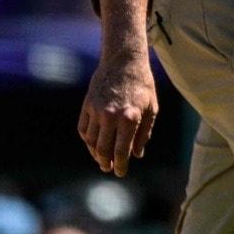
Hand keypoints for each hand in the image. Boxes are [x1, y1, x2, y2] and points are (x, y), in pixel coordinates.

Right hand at [78, 50, 157, 175]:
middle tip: (108, 168)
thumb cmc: (142, 85)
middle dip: (105, 162)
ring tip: (101, 158)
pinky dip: (87, 139)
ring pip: (90, 141)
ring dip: (94, 153)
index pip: (122, 150)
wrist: (124, 61)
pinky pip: (83, 128)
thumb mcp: (151, 108)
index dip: (120, 165)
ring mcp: (96, 110)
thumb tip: (137, 154)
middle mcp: (111, 116)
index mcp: (130, 118)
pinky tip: (93, 143)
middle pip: (103, 149)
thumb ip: (144, 133)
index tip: (120, 172)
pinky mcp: (87, 104)